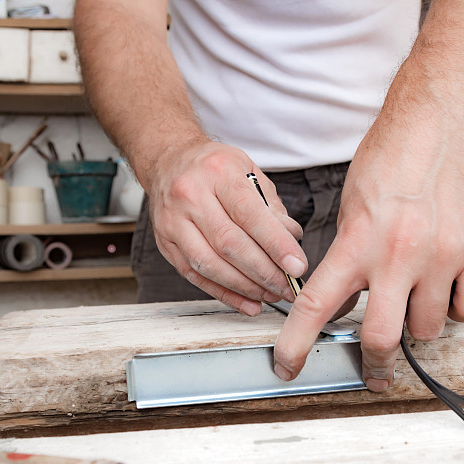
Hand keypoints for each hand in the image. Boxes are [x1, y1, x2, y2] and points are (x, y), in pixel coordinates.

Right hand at [146, 140, 307, 315]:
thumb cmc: (214, 167)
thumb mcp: (249, 171)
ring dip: (244, 287)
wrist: (168, 161)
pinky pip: (195, 276)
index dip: (275, 244)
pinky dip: (224, 294)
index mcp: (217, 172)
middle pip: (229, 244)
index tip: (297, 265)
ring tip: (270, 296)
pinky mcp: (165, 244)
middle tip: (287, 287)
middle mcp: (190, 196)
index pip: (249, 214)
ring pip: (210, 264)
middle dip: (264, 272)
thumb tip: (292, 242)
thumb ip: (271, 207)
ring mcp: (173, 222)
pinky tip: (247, 303)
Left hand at [273, 95, 463, 390]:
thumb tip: (342, 306)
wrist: (436, 123)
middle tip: (374, 371)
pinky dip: (457, 309)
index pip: (316, 307)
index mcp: (356, 243)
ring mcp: (440, 256)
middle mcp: (396, 255)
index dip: (297, 345)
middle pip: (382, 338)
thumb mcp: (351, 211)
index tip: (288, 369)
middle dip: (375, 364)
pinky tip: (447, 289)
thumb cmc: (387, 162)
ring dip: (418, 325)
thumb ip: (347, 260)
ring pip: (428, 328)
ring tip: (415, 299)